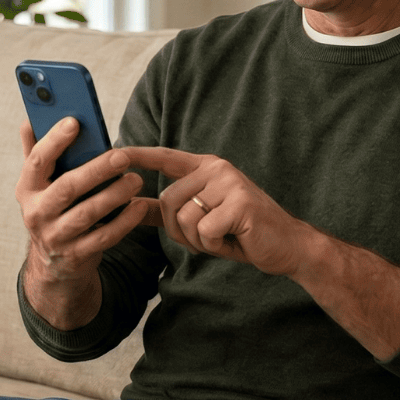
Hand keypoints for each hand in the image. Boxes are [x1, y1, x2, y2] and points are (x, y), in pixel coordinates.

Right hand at [16, 117, 151, 285]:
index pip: (36, 161)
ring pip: (87, 214)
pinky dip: (123, 222)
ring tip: (135, 180)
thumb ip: (36, 152)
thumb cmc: (51, 209)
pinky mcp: (76, 255)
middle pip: (67, 188)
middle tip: (122, 156)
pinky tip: (138, 207)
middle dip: (96, 170)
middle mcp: (36, 213)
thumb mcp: (38, 185)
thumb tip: (30, 119)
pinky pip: (103, 237)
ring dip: (113, 196)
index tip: (74, 122)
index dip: (54, 141)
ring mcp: (55, 237)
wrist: (52, 262)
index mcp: (26, 189)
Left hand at [123, 146, 314, 276]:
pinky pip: (204, 230)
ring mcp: (229, 183)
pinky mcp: (240, 203)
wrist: (286, 246)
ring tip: (222, 237)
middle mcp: (216, 169)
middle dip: (179, 230)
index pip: (164, 157)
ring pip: (184, 217)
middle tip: (207, 236)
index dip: (138, 155)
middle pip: (168, 200)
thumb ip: (167, 211)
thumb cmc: (239, 233)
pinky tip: (233, 240)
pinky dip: (213, 245)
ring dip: (197, 239)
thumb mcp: (200, 219)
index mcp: (206, 167)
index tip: (112, 153)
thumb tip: (130, 208)